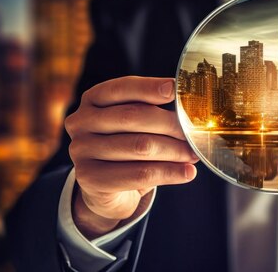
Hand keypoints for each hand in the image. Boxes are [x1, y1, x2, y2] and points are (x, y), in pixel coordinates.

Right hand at [65, 76, 197, 238]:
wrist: (105, 189)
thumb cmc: (127, 147)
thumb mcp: (135, 125)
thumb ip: (153, 111)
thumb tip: (191, 110)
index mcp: (93, 99)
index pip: (122, 88)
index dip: (149, 87)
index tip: (175, 89)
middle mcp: (81, 121)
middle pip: (133, 116)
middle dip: (171, 124)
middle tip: (196, 132)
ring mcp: (81, 150)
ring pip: (141, 147)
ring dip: (175, 150)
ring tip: (194, 154)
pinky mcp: (90, 179)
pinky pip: (140, 174)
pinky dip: (170, 173)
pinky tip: (188, 172)